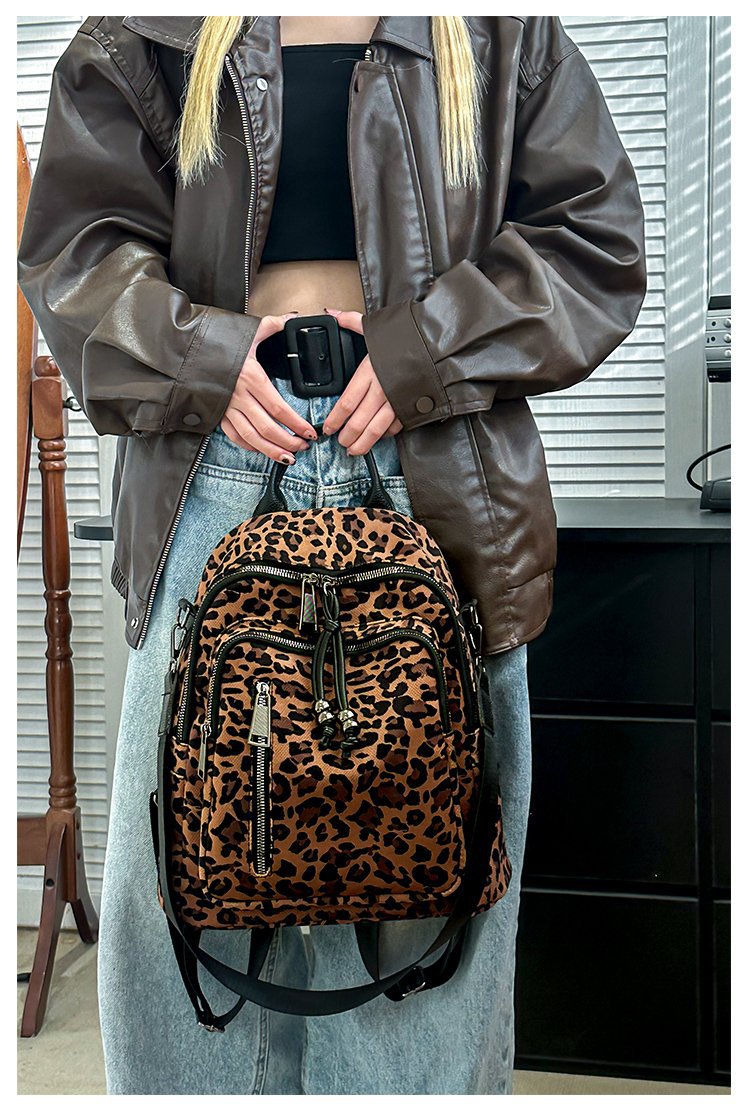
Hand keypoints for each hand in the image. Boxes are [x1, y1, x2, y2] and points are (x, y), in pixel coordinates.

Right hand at [221, 312, 316, 463]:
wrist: (183, 348)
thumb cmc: (216, 340)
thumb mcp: (247, 330)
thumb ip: (272, 325)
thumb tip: (290, 319)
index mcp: (251, 377)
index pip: (279, 408)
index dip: (296, 424)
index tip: (310, 432)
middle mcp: (239, 396)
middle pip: (268, 428)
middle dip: (288, 441)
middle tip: (303, 447)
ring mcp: (227, 407)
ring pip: (251, 437)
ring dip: (271, 450)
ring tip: (288, 457)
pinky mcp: (217, 413)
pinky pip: (233, 435)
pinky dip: (248, 445)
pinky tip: (261, 449)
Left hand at [320, 309, 402, 454]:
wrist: (439, 342)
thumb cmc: (408, 336)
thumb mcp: (376, 326)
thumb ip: (351, 322)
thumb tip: (332, 314)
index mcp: (369, 371)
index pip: (346, 403)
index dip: (335, 419)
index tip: (328, 427)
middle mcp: (381, 389)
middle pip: (358, 421)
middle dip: (347, 435)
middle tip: (340, 442)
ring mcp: (397, 401)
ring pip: (375, 429)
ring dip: (363, 443)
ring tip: (354, 450)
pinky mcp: (411, 406)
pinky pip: (396, 425)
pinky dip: (386, 434)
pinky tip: (379, 437)